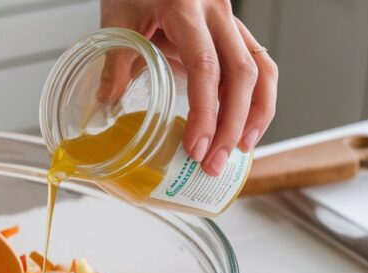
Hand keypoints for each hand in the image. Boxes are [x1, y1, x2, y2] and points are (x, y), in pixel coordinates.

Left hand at [99, 0, 277, 174]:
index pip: (207, 67)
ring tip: (240, 150)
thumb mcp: (117, 17)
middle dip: (232, 125)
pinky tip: (245, 125)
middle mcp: (217, 12)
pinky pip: (257, 63)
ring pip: (260, 69)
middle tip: (214, 163)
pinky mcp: (233, 29)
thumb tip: (107, 102)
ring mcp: (230, 20)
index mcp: (187, 7)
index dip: (205, 112)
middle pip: (242, 74)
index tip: (197, 146)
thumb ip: (114, 60)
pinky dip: (256, 98)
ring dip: (255, 114)